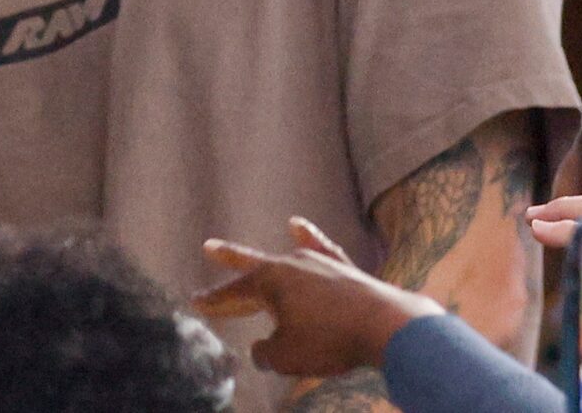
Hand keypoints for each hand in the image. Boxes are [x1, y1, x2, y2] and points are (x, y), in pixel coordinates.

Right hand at [193, 216, 437, 379]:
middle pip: (254, 266)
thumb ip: (265, 352)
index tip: (196, 302)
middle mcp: (290, 265)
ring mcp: (320, 265)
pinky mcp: (347, 272)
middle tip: (209, 247)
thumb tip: (262, 348)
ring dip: (274, 261)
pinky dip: (312, 238)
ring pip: (289, 259)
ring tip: (269, 242)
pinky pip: (325, 250)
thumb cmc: (330, 341)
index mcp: (270, 282)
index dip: (215, 301)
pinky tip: (299, 225)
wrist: (385, 328)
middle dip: (230, 259)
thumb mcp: (285, 356)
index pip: (234, 292)